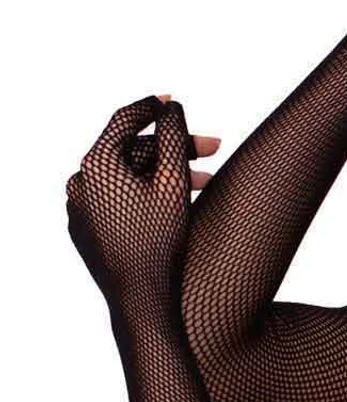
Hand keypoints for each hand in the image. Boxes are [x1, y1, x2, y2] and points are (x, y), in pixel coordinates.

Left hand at [66, 94, 199, 310]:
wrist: (142, 300)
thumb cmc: (161, 243)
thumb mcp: (175, 183)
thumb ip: (174, 138)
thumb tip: (171, 108)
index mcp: (96, 164)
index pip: (126, 120)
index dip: (154, 107)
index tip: (174, 101)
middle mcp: (79, 182)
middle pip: (131, 152)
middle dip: (172, 150)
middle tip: (211, 150)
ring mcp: (79, 208)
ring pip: (126, 178)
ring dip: (163, 176)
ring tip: (204, 183)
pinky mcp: (85, 231)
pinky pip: (116, 201)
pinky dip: (144, 196)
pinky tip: (175, 204)